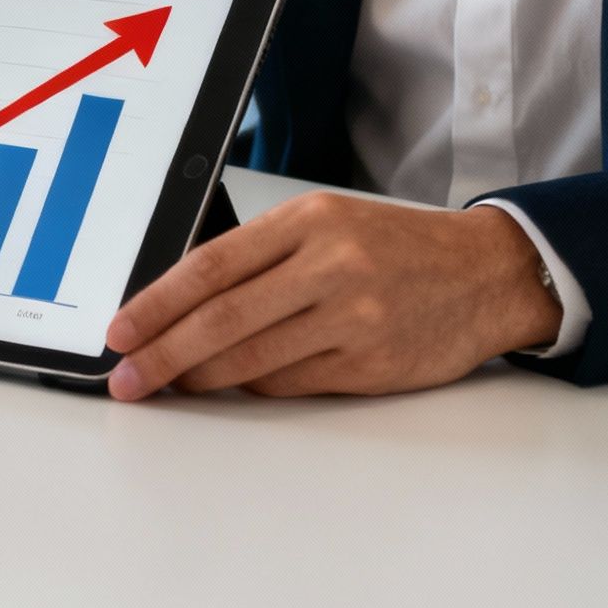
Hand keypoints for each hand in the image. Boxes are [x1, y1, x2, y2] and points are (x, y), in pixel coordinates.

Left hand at [103, 193, 563, 400]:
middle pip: (219, 319)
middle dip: (161, 354)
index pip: (209, 267)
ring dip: (197, 378)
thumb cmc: (395, 248)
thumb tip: (175, 304)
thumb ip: (258, 258)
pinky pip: (288, 383)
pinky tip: (232, 383)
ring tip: (167, 384)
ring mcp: (352, 318)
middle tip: (126, 378)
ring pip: (249, 359)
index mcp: (308, 222)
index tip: (119, 331)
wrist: (488, 273)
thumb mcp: (325, 226)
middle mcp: (329, 266)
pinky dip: (251, 386)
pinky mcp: (370, 364)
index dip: (154, 305)